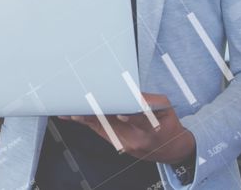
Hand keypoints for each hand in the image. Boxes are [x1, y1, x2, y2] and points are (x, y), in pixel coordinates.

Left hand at [62, 93, 194, 163]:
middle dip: (99, 111)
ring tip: (71, 109)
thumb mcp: (165, 109)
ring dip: (86, 116)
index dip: (131, 117)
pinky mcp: (115, 142)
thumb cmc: (167, 126)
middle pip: (114, 123)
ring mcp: (123, 142)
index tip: (121, 114)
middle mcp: (135, 138)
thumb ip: (148, 99)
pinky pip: (98, 130)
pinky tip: (72, 115)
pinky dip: (85, 121)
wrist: (169, 149)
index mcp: (151, 128)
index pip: (141, 121)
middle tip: (86, 102)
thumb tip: (129, 90)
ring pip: (102, 126)